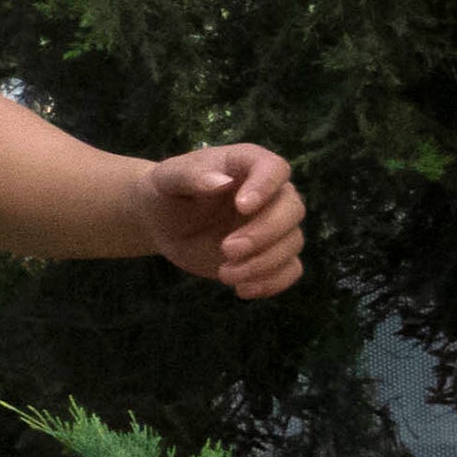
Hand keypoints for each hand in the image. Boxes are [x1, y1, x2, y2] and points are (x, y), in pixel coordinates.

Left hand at [147, 143, 305, 298]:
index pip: (274, 169)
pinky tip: (243, 290)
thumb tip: (220, 181)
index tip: (242, 206)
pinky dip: (273, 282)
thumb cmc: (168, 191)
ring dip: (263, 263)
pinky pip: (290, 269)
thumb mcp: (168, 178)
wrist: (164, 221)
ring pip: (293, 242)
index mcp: (249, 165)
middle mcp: (270, 194)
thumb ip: (190, 176)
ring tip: (225, 274)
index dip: (265, 187)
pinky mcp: (270, 253)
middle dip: (264, 234)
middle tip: (227, 249)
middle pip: (292, 210)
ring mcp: (274, 225)